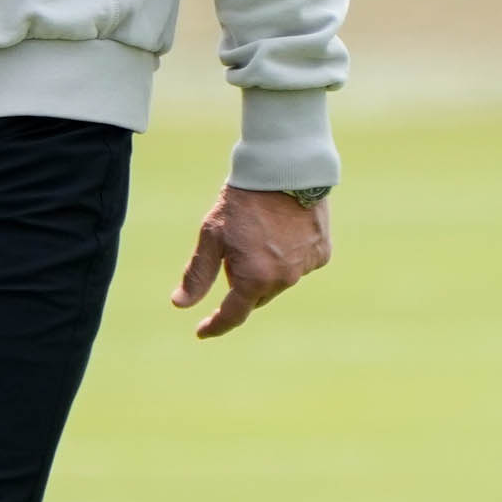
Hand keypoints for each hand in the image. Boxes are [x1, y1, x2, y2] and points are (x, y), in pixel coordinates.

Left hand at [171, 186, 328, 338]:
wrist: (285, 170)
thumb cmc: (242, 202)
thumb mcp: (212, 235)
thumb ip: (197, 274)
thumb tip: (180, 304)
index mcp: (254, 279)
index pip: (233, 315)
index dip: (216, 325)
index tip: (202, 331)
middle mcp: (284, 280)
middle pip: (255, 296)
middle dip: (241, 284)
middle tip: (233, 250)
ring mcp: (306, 267)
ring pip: (278, 281)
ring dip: (265, 270)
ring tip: (259, 235)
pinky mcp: (322, 253)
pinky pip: (299, 264)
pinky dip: (288, 256)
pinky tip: (281, 232)